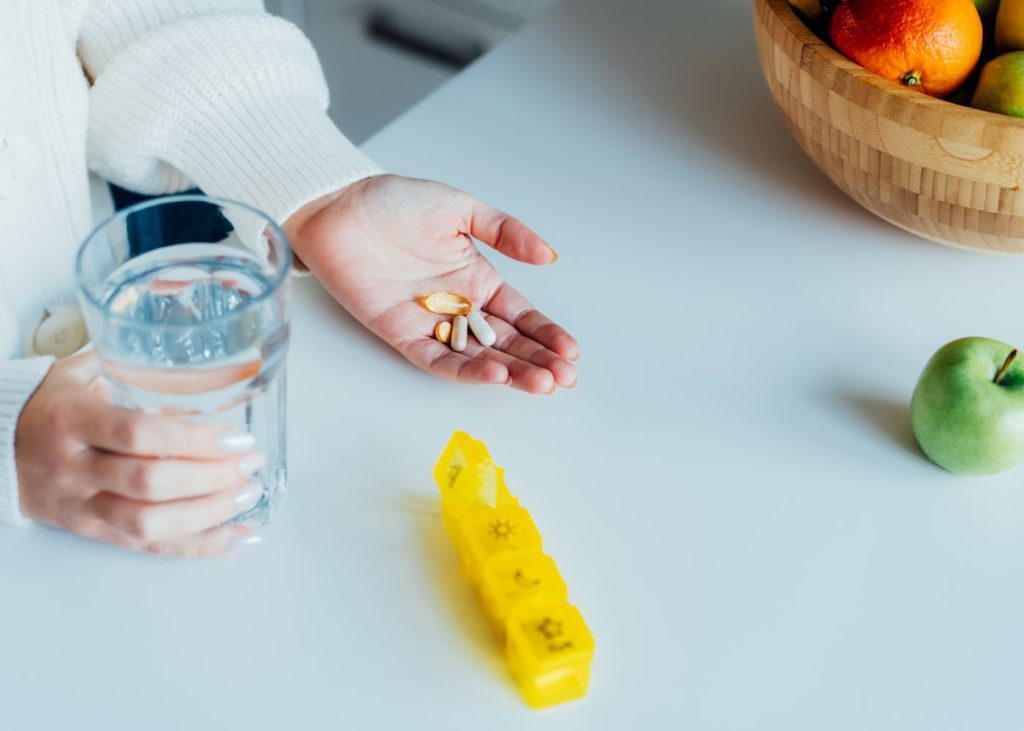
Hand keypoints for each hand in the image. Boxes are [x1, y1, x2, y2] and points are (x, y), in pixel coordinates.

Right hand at [16, 350, 265, 555]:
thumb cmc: (49, 404)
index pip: (140, 435)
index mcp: (73, 420)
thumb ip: (133, 365)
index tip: (238, 437)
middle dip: (212, 478)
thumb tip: (202, 355)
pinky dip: (198, 546)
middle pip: (150, 484)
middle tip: (250, 463)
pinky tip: (236, 537)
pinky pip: (148, 546)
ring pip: (149, 524)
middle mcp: (74, 467)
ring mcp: (80, 504)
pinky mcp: (90, 531)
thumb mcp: (81, 373)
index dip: (195, 440)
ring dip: (210, 513)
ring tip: (249, 494)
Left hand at [284, 175, 578, 393]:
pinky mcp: (400, 332)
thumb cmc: (393, 202)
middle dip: (538, 362)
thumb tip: (549, 256)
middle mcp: (457, 307)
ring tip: (541, 383)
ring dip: (511, 372)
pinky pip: (436, 358)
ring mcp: (430, 323)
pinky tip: (494, 373)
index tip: (570, 351)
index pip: (520, 315)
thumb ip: (505, 232)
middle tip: (565, 378)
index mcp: (476, 279)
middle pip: (505, 343)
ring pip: (477, 357)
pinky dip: (465, 369)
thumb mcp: (461, 208)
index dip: (546, 334)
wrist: (338, 205)